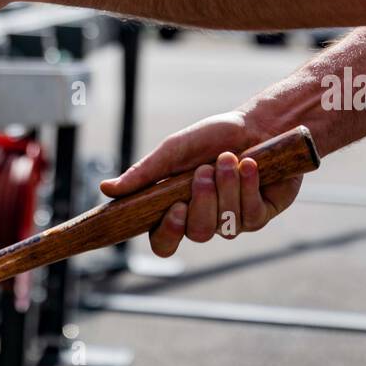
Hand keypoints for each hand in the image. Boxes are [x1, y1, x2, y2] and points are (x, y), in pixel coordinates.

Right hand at [99, 109, 302, 257]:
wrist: (257, 123)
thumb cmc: (212, 136)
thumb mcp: (174, 149)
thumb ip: (143, 172)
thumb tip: (105, 189)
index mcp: (177, 207)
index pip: (164, 242)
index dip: (168, 234)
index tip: (176, 208)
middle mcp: (204, 219)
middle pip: (198, 233)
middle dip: (203, 200)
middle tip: (205, 170)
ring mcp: (233, 221)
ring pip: (226, 225)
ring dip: (227, 187)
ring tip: (228, 158)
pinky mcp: (260, 215)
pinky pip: (252, 216)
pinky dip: (249, 187)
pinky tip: (250, 166)